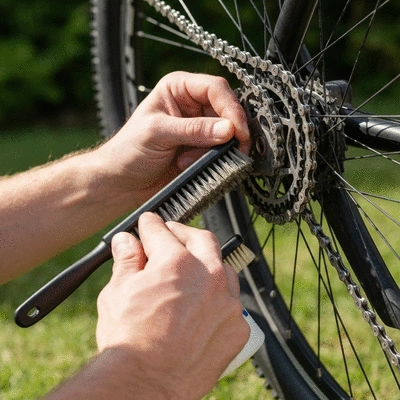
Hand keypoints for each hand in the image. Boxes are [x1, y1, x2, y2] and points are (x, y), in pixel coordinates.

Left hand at [95, 71, 249, 206]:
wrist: (122, 182)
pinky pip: (220, 152)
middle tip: (235, 150)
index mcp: (178, 87)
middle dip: (229, 132)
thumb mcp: (158, 134)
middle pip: (226, 111)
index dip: (231, 108)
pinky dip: (212, 161)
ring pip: (226, 134)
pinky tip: (188, 166)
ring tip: (188, 162)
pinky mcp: (201, 149)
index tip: (238, 132)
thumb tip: (228, 129)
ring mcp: (198, 128)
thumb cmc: (129, 150)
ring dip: (215, 150)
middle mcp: (191, 104)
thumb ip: (194, 130)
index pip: (215, 88)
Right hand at [96, 213, 249, 398]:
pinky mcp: (237, 326)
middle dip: (182, 233)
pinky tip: (203, 306)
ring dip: (206, 263)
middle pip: (200, 238)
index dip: (151, 225)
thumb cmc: (129, 341)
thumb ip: (127, 260)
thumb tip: (127, 241)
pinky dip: (217, 298)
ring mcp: (227, 301)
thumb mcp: (118, 292)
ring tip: (190, 269)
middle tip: (170, 236)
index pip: (161, 230)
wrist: (146, 385)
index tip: (148, 224)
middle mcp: (208, 276)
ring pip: (222, 267)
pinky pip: (231, 301)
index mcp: (176, 262)